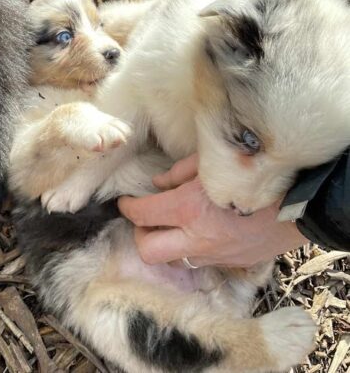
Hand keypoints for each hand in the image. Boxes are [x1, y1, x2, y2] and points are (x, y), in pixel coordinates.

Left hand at [118, 154, 307, 267]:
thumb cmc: (252, 173)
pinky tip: (200, 232)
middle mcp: (196, 237)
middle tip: (145, 221)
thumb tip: (157, 185)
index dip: (127, 207)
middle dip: (140, 235)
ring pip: (172, 261)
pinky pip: (200, 262)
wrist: (300, 201)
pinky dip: (191, 249)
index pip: (142, 214)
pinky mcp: (230, 263)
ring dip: (166, 245)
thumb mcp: (210, 163)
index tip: (126, 202)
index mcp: (188, 208)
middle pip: (148, 251)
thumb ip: (179, 174)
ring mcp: (214, 255)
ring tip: (172, 227)